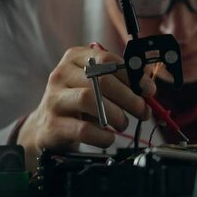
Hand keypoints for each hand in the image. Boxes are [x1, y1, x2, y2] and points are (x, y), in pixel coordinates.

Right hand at [17, 45, 155, 170]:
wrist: (47, 127)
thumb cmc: (79, 105)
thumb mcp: (96, 86)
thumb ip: (120, 81)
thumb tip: (148, 85)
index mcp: (75, 58)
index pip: (107, 59)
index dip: (133, 75)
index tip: (149, 90)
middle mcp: (61, 74)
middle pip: (102, 80)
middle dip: (130, 98)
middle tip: (143, 112)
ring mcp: (54, 98)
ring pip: (90, 99)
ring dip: (116, 115)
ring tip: (123, 124)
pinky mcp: (52, 124)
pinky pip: (83, 129)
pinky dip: (103, 136)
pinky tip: (108, 138)